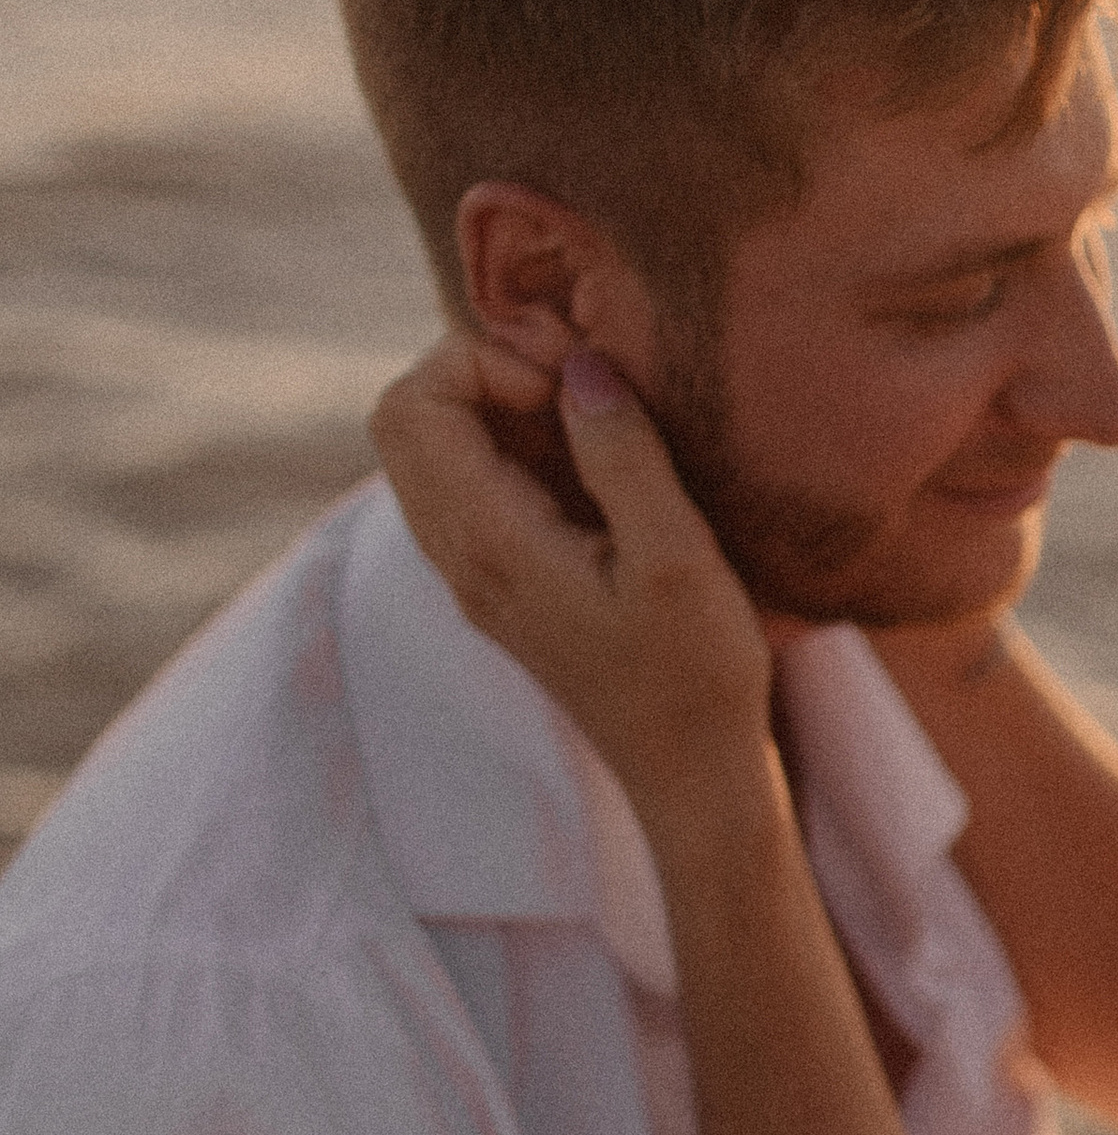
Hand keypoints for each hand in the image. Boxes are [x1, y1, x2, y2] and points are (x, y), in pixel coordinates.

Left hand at [370, 337, 773, 837]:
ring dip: (497, 408)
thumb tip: (579, 365)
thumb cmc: (695, 674)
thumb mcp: (678, 558)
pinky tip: (588, 461)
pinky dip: (511, 446)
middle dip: (482, 371)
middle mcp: (460, 558)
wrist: (691, 773)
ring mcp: (472, 572)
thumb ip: (622, 455)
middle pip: (404, 418)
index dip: (483, 362)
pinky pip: (468, 483)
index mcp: (491, 545)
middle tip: (573, 387)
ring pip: (431, 448)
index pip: (413, 406)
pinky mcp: (500, 580)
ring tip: (588, 419)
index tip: (569, 387)